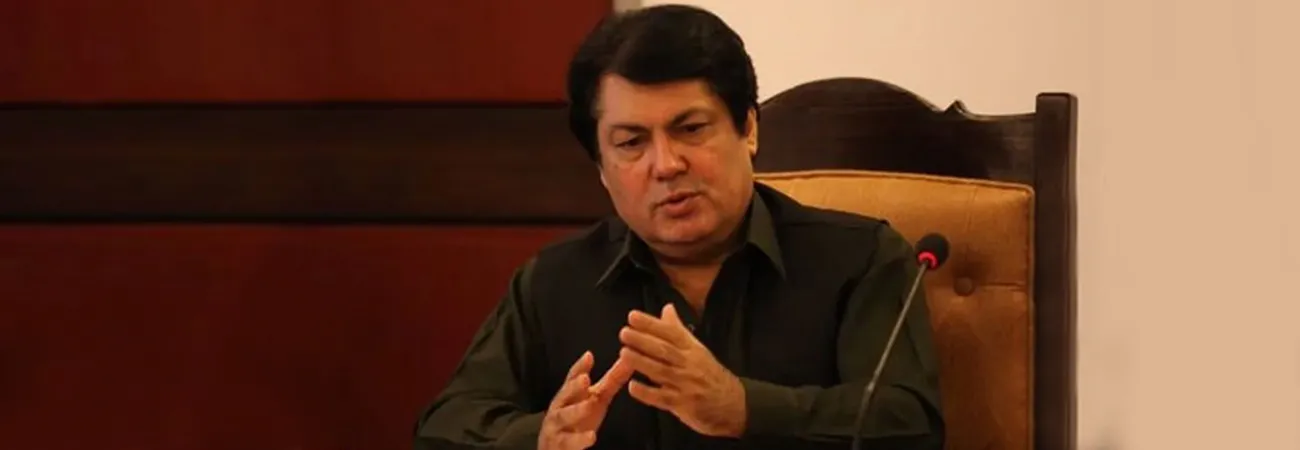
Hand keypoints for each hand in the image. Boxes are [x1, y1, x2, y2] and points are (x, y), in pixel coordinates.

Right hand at [539, 351, 633, 449]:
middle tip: (585, 378)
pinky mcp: (560, 444)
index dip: (580, 367)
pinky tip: (591, 437)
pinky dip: (579, 439)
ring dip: (576, 410)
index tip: (589, 356)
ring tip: (588, 405)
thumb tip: (629, 359)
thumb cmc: (578, 418)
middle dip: (574, 386)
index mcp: (570, 394)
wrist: (556, 446)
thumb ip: (612, 380)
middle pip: (565, 394)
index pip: (572, 377)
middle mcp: (560, 407)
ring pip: (564, 416)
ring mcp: (557, 426)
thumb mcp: (597, 398)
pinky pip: (568, 442)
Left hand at [619, 303, 746, 437]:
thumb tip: (666, 308)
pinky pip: (662, 398)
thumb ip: (678, 330)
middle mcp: (689, 364)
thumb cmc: (710, 374)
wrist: (734, 404)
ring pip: (661, 371)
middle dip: (643, 340)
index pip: (671, 333)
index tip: (633, 316)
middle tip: (624, 332)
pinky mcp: (682, 404)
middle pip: (664, 350)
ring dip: (642, 362)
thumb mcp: (698, 349)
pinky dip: (647, 393)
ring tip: (623, 353)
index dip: (651, 324)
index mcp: (692, 349)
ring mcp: (686, 385)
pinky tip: (633, 386)